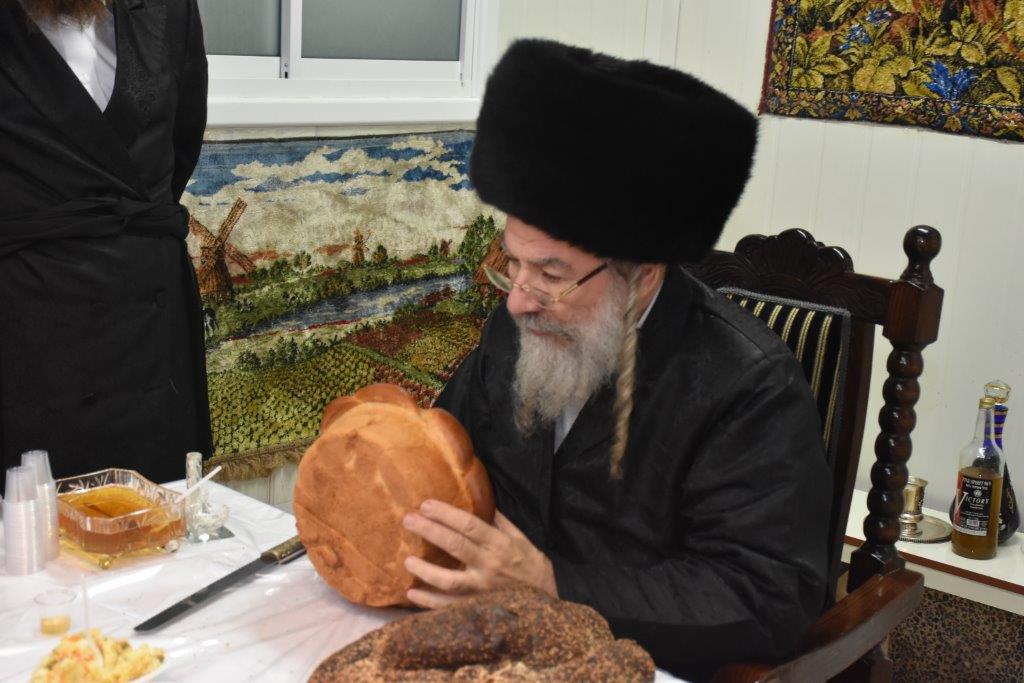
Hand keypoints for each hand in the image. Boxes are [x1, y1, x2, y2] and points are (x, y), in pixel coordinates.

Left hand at [402, 499, 557, 608]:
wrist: (546, 593)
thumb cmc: (528, 560)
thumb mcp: (517, 535)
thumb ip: (496, 519)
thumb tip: (475, 498)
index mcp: (499, 544)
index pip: (470, 525)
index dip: (447, 514)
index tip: (426, 505)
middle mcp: (489, 565)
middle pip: (456, 547)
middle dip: (430, 532)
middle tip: (408, 520)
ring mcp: (482, 589)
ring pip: (450, 581)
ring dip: (426, 571)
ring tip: (406, 561)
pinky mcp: (477, 606)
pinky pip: (450, 606)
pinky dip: (429, 602)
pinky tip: (412, 594)